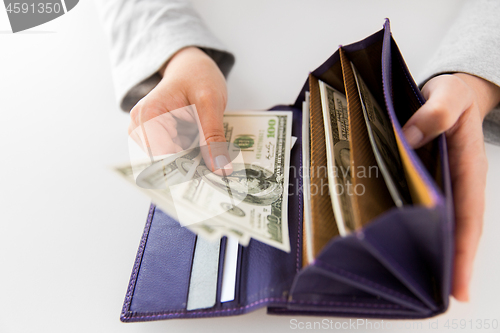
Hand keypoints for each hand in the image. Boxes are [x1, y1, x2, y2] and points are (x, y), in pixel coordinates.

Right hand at [128, 46, 231, 172]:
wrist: (192, 66)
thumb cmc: (197, 76)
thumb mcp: (211, 103)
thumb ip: (213, 137)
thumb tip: (221, 169)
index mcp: (147, 117)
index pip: (162, 159)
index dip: (187, 171)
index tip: (212, 176)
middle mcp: (140, 128)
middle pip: (166, 163)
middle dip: (193, 167)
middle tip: (221, 168)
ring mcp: (147, 135)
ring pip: (172, 163)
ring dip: (194, 162)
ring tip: (215, 155)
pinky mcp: (158, 139)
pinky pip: (176, 157)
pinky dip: (193, 157)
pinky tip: (207, 151)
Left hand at [402, 73, 499, 300]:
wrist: (450, 94)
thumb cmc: (454, 96)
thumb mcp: (448, 96)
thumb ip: (433, 114)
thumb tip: (405, 137)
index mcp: (468, 168)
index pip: (467, 215)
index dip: (463, 250)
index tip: (459, 286)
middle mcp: (456, 183)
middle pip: (454, 229)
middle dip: (445, 263)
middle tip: (429, 295)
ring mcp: (441, 185)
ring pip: (438, 222)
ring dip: (427, 249)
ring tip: (410, 280)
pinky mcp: (424, 181)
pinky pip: (419, 206)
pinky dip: (411, 225)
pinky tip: (394, 240)